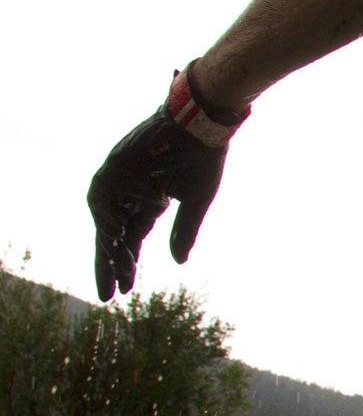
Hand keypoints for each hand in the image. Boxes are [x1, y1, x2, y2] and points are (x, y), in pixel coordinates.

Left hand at [88, 65, 246, 300]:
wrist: (204, 119)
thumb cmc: (205, 155)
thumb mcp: (196, 201)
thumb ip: (184, 231)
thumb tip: (177, 262)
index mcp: (147, 198)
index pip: (130, 238)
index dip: (128, 264)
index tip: (125, 290)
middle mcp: (127, 189)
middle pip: (112, 233)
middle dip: (109, 264)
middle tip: (108, 295)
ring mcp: (118, 176)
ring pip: (105, 220)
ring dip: (108, 249)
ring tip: (114, 275)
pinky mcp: (115, 164)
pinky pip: (104, 200)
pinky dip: (108, 223)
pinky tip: (113, 246)